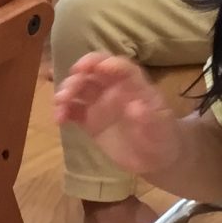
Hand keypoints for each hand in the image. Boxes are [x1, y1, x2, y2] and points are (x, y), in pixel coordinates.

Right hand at [53, 54, 183, 177]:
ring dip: (66, 91)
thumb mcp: (160, 130)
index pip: (121, 67)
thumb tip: (136, 107)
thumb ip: (148, 118)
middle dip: (79, 77)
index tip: (94, 67)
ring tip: (60, 104)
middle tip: (68, 91)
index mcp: (134, 86)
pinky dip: (63, 111)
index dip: (107, 63)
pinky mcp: (89, 120)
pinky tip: (59, 119)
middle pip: (93, 73)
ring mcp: (100, 103)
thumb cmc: (162, 138)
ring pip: (79, 88)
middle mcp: (114, 89)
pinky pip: (73, 110)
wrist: (156, 159)